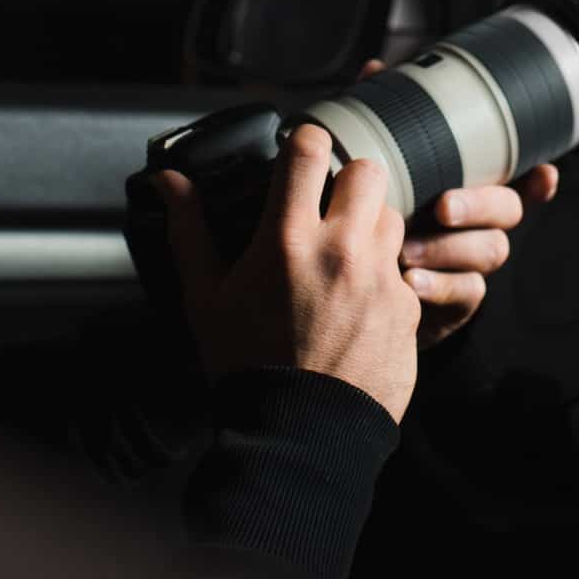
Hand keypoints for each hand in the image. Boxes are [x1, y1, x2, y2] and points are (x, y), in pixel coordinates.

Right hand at [150, 122, 421, 422]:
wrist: (300, 436)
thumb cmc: (246, 366)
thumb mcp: (205, 298)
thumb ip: (190, 230)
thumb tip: (170, 181)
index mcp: (287, 241)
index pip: (311, 148)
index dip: (304, 142)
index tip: (298, 155)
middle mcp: (341, 251)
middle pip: (367, 170)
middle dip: (347, 180)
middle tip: (328, 204)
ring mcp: (381, 279)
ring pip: (392, 215)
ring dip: (370, 224)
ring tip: (344, 253)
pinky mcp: (408, 307)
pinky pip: (403, 269)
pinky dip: (384, 275)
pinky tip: (358, 301)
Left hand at [352, 59, 562, 348]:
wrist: (349, 292)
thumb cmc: (374, 221)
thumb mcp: (378, 171)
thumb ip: (383, 124)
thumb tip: (376, 69)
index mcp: (466, 190)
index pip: (515, 178)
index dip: (537, 178)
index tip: (544, 174)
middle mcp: (477, 225)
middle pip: (506, 211)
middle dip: (479, 204)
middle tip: (442, 206)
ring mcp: (469, 265)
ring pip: (489, 251)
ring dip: (450, 248)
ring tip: (407, 250)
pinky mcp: (455, 304)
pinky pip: (466, 294)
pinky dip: (438, 286)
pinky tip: (409, 283)